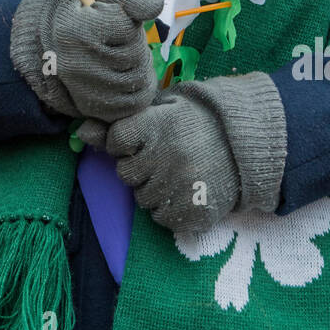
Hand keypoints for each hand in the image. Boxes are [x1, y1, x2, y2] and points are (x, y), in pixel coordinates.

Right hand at [9, 0, 162, 121]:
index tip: (106, 16)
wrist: (51, 42)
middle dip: (133, 41)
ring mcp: (84, 92)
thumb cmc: (81, 10)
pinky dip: (139, 85)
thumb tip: (156, 6)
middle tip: (114, 36)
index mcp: (71, 30)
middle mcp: (75, 65)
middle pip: (135, 54)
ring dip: (138, 62)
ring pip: (139, 77)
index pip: (126, 26)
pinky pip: (137, 100)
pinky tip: (123, 71)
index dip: (124, 18)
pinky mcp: (96, 110)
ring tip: (118, 52)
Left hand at [78, 71, 286, 234]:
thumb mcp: (164, 110)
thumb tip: (81, 131)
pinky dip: (170, 209)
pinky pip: (162, 218)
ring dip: (154, 188)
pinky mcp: (192, 212)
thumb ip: (120, 122)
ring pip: (142, 198)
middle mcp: (166, 156)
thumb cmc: (198, 123)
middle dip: (140, 166)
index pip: (116, 140)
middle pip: (126, 173)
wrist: (248, 145)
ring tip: (178, 173)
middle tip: (164, 157)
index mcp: (157, 125)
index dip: (127, 141)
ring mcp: (180, 186)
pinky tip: (185, 191)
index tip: (145, 138)